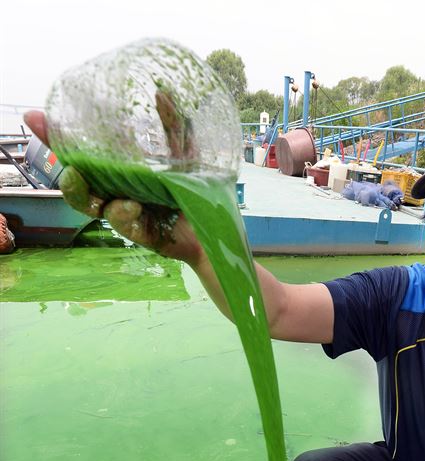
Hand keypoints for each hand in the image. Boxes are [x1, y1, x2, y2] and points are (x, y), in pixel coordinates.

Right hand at [23, 105, 202, 266]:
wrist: (218, 224)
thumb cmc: (196, 187)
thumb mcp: (185, 151)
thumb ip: (171, 125)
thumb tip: (161, 92)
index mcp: (116, 169)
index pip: (78, 151)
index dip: (54, 136)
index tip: (35, 117)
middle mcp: (114, 190)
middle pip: (73, 179)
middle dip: (58, 163)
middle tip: (60, 157)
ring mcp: (123, 212)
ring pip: (87, 204)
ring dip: (81, 191)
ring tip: (81, 178)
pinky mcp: (138, 233)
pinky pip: (119, 221)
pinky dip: (120, 211)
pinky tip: (131, 204)